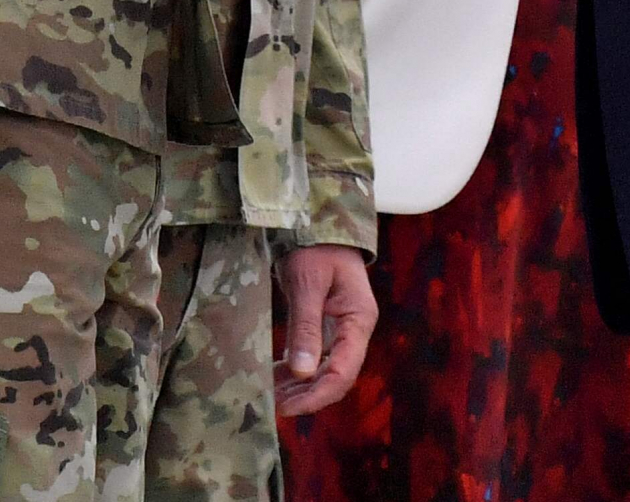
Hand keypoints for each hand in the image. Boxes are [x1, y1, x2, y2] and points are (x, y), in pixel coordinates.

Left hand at [273, 245, 376, 417]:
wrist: (318, 222)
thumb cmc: (315, 246)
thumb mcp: (307, 282)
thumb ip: (306, 327)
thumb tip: (304, 373)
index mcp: (359, 319)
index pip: (343, 372)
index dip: (317, 395)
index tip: (287, 408)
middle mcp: (355, 329)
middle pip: (336, 376)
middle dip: (307, 396)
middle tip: (273, 406)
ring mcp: (342, 329)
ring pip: (325, 371)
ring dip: (300, 387)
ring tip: (270, 396)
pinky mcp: (328, 326)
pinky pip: (316, 357)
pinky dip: (297, 372)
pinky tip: (275, 378)